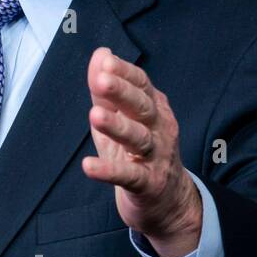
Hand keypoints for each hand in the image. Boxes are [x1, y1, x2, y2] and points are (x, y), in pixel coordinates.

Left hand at [80, 47, 202, 256]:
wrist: (168, 202)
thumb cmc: (139, 153)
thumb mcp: (120, 118)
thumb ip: (107, 90)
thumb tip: (100, 54)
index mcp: (154, 110)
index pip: (142, 85)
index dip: (124, 73)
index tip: (106, 61)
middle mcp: (160, 130)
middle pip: (142, 108)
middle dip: (123, 93)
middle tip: (102, 81)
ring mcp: (156, 157)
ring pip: (138, 139)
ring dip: (117, 126)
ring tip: (94, 115)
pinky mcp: (148, 184)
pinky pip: (129, 176)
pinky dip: (108, 171)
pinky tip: (88, 166)